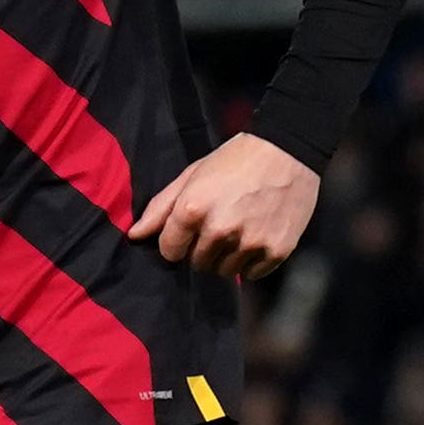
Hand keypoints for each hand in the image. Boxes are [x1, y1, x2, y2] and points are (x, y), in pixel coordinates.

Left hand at [130, 133, 320, 279]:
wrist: (288, 150)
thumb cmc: (235, 160)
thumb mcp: (193, 175)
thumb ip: (161, 207)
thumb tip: (135, 236)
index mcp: (193, 209)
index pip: (169, 251)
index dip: (176, 242)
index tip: (189, 230)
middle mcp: (220, 229)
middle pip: (197, 264)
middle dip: (202, 249)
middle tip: (219, 224)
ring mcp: (250, 242)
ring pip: (224, 271)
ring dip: (226, 257)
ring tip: (239, 228)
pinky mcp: (276, 251)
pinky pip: (251, 274)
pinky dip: (251, 262)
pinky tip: (256, 235)